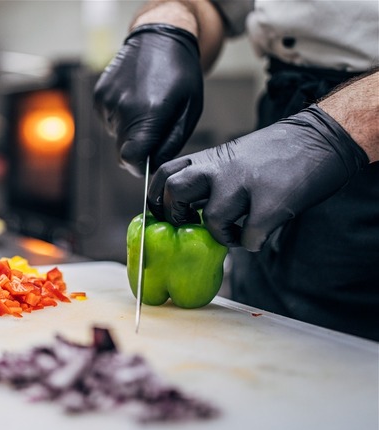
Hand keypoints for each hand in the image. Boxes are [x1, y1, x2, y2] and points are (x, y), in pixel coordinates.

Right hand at [93, 23, 202, 176]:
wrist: (159, 38)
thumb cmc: (180, 72)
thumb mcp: (190, 109)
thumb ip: (171, 142)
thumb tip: (154, 165)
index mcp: (150, 114)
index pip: (132, 159)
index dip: (140, 167)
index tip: (148, 164)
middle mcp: (123, 109)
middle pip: (122, 150)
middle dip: (138, 147)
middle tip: (154, 128)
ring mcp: (107, 101)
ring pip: (116, 135)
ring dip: (129, 129)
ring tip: (145, 105)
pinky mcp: (99, 96)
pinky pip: (108, 120)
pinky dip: (120, 117)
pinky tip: (133, 98)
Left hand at [148, 105, 368, 250]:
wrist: (322, 137)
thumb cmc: (276, 153)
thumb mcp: (232, 157)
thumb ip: (209, 178)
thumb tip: (187, 212)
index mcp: (210, 158)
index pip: (164, 173)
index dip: (157, 198)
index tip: (164, 214)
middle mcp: (222, 168)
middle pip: (174, 191)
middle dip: (177, 215)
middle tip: (192, 225)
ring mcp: (245, 185)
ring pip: (211, 220)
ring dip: (221, 235)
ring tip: (236, 231)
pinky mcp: (272, 203)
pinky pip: (249, 237)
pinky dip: (252, 242)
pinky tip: (261, 234)